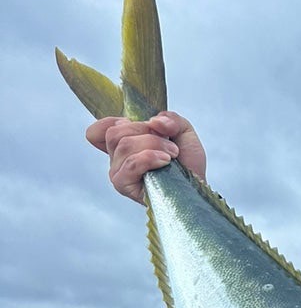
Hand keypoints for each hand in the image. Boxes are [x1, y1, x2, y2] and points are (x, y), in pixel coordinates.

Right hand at [86, 112, 206, 203]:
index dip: (114, 122)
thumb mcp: (183, 132)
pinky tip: (165, 161)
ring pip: (125, 145)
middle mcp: (116, 159)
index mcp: (123, 144)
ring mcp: (118, 172)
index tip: (144, 127)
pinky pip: (131, 163)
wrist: (196, 188)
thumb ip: (170, 119)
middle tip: (170, 144)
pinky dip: (149, 157)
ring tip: (172, 154)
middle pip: (115, 132)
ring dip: (154, 144)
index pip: (97, 131)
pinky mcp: (124, 185)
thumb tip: (154, 120)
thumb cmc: (187, 164)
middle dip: (146, 131)